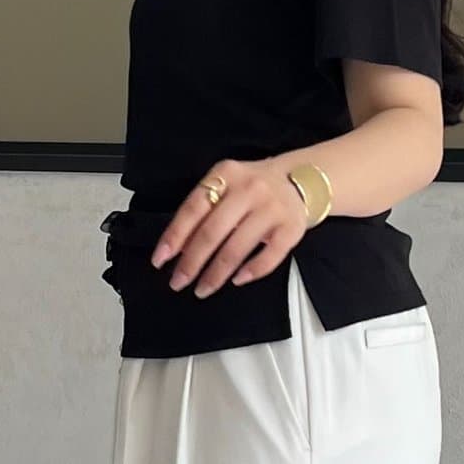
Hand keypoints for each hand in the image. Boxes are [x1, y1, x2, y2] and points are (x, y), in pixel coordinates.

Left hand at [152, 158, 310, 298]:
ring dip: (216, 273)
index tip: (160, 259)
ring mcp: (272, 209)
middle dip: (191, 262)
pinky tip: (237, 280)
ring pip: (237, 247)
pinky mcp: (291, 228)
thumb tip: (178, 248)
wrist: (302, 179)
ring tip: (203, 288)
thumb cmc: (255, 187)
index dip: (174, 236)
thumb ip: (204, 210)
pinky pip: (269, 256)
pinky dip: (251, 271)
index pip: (193, 209)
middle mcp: (249, 189)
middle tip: (178, 282)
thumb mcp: (227, 185)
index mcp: (226, 174)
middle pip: (212, 232)